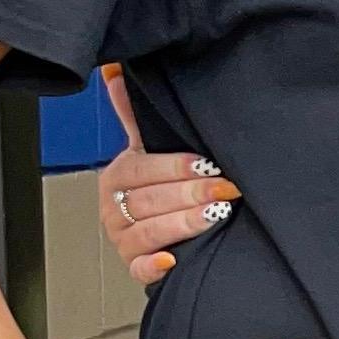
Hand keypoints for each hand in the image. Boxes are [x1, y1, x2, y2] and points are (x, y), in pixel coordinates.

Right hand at [98, 70, 238, 287]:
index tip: (208, 164)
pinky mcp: (134, 266)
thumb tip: (115, 70)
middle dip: (190, 194)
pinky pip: (141, 269)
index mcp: (117, 177)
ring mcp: (123, 239)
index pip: (143, 169)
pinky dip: (155, 265)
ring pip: (150, 231)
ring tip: (215, 216)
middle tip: (224, 189)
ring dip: (184, 223)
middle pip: (149, 200)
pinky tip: (172, 259)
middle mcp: (114, 209)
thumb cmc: (157, 186)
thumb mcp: (146, 147)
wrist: (160, 229)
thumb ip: (133, 114)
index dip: (177, 167)